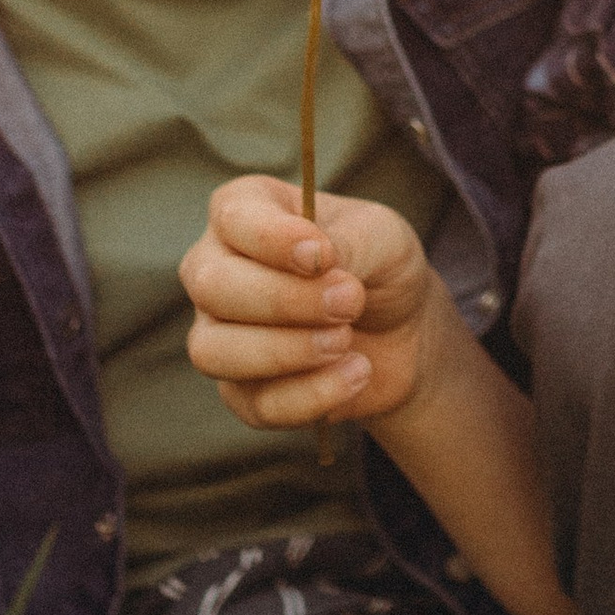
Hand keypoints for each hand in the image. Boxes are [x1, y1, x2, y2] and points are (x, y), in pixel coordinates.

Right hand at [182, 178, 442, 433]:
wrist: (402, 329)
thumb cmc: (379, 264)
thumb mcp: (381, 237)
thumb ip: (347, 242)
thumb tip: (316, 263)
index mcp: (246, 210)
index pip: (232, 217)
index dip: (272, 239)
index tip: (324, 256)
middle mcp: (215, 268)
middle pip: (211, 286)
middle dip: (284, 300)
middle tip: (350, 302)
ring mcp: (219, 332)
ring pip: (212, 351)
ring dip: (286, 352)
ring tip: (346, 341)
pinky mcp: (241, 390)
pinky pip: (253, 403)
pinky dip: (310, 395)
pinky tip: (355, 373)